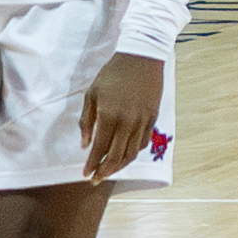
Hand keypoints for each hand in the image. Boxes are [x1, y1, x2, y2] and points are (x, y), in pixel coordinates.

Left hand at [74, 48, 168, 190]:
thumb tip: (85, 144)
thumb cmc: (112, 74)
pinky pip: (142, 143)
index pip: (99, 148)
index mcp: (109, 116)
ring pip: (130, 153)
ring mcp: (142, 122)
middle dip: (104, 171)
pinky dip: (132, 152)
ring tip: (109, 172)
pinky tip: (124, 155)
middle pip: (115, 156)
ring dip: (118, 166)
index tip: (85, 174)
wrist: (141, 58)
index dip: (91, 164)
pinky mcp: (152, 118)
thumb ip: (87, 121)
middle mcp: (127, 122)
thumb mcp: (92, 94)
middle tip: (95, 179)